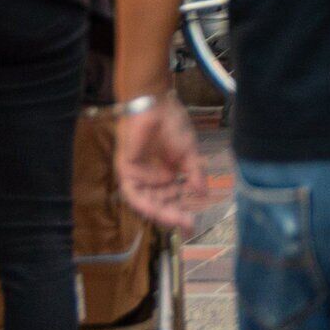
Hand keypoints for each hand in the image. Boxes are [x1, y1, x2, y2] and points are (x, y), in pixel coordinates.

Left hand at [115, 101, 219, 232]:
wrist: (155, 105)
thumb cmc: (172, 124)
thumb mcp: (189, 153)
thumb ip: (194, 174)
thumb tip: (203, 193)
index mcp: (167, 173)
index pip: (174, 198)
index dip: (182, 210)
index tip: (193, 222)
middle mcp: (152, 178)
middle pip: (161, 203)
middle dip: (174, 214)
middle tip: (188, 224)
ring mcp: (138, 176)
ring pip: (148, 202)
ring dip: (161, 212)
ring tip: (176, 220)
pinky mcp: (125, 171)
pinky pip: (133, 193)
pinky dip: (144, 202)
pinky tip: (156, 209)